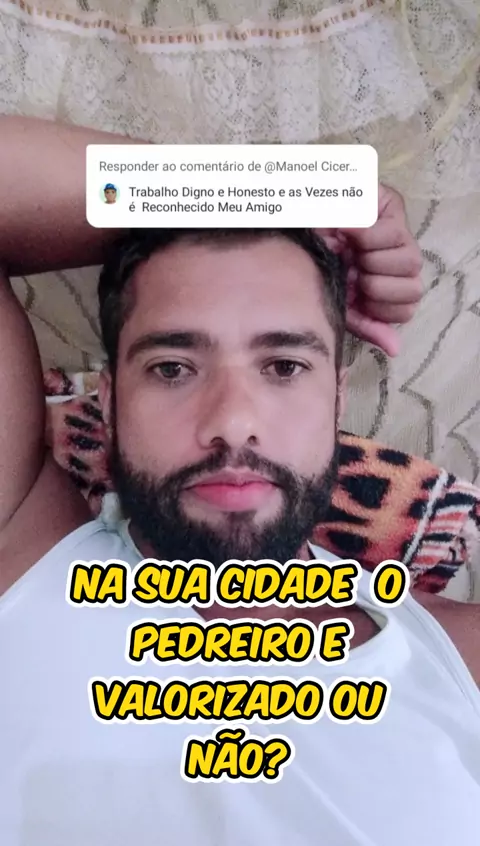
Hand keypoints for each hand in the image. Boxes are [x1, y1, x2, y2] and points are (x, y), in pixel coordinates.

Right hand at [317, 185, 423, 356]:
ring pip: (411, 262)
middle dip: (376, 286)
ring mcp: (400, 236)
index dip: (381, 309)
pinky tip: (348, 232)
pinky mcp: (393, 209)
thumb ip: (365, 325)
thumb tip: (395, 349)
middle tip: (351, 273)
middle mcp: (399, 265)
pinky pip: (394, 233)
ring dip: (373, 261)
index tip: (355, 297)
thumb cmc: (312, 266)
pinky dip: (367, 236)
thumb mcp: (336, 302)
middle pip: (414, 290)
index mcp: (386, 289)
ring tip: (350, 251)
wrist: (292, 227)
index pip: (406, 311)